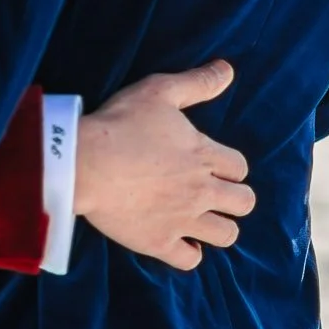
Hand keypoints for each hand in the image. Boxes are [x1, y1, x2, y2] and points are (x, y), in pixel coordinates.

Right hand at [74, 61, 254, 270]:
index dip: (229, 165)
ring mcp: (182, 220)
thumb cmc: (121, 123)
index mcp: (205, 155)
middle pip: (245, 203)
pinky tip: (178, 240)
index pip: (240, 167)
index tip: (211, 163)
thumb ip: (197, 82)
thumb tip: (228, 68)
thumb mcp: (160, 90)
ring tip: (201, 218)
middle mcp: (202, 191)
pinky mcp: (159, 243)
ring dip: (219, 227)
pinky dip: (189, 252)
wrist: (84, 164)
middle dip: (234, 198)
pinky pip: (190, 260)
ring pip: (226, 235)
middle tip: (211, 191)